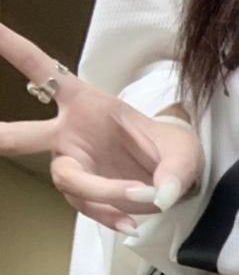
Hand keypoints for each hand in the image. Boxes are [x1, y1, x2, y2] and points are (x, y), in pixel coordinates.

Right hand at [0, 21, 203, 234]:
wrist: (176, 180)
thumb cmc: (172, 150)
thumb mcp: (184, 152)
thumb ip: (175, 171)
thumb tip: (160, 195)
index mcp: (86, 102)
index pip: (44, 72)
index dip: (15, 50)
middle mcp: (70, 133)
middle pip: (27, 137)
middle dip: (3, 137)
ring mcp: (75, 165)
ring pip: (68, 181)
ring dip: (103, 192)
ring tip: (143, 194)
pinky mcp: (86, 194)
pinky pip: (89, 207)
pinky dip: (110, 216)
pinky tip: (130, 224)